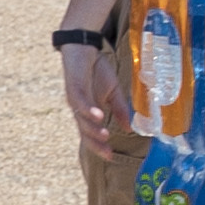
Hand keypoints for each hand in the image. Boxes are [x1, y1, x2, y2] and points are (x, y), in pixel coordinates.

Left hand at [55, 30, 129, 163]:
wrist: (84, 47)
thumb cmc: (97, 69)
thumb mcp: (113, 92)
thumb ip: (120, 109)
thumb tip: (130, 128)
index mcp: (89, 112)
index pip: (92, 134)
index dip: (99, 146)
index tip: (111, 156)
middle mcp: (80, 109)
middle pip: (85, 132)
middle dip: (96, 144)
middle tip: (107, 153)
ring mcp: (75, 99)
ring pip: (82, 119)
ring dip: (93, 128)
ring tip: (106, 136)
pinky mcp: (73, 88)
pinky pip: (80, 102)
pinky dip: (89, 110)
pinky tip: (99, 115)